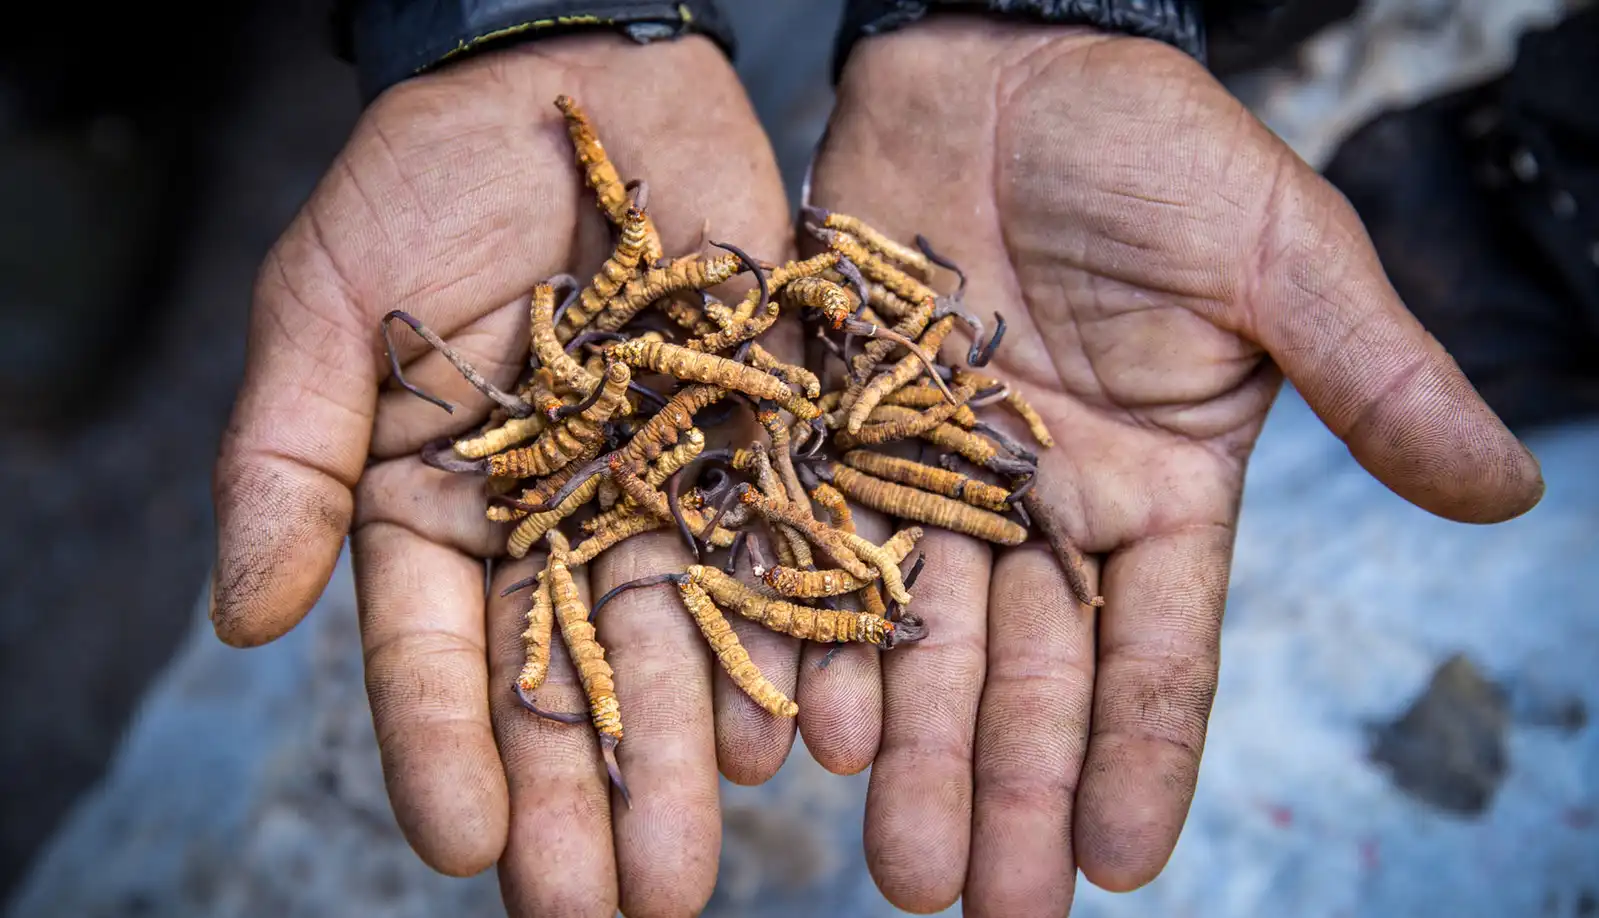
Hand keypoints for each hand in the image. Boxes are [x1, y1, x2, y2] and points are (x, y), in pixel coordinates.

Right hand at [209, 35, 814, 916]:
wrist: (574, 83)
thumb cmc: (427, 182)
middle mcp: (558, 522)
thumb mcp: (325, 306)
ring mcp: (663, 487)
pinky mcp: (761, 440)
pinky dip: (792, 639)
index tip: (470, 848)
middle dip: (586, 795)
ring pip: (678, 642)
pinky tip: (800, 731)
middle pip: (569, 678)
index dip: (448, 751)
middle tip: (608, 907)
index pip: (436, 655)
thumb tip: (241, 622)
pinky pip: (780, 554)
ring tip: (696, 860)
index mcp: (443, 509)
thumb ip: (289, 461)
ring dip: (687, 753)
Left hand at [810, 20, 1543, 914]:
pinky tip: (807, 727)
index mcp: (1161, 490)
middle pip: (1029, 675)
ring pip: (925, 640)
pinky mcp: (844, 431)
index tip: (1120, 867)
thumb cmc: (1156, 146)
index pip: (1157, 652)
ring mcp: (939, 477)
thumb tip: (1509, 491)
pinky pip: (826, 551)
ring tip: (897, 861)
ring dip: (911, 753)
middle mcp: (1048, 508)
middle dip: (1008, 791)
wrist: (1000, 60)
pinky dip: (816, 634)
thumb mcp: (1281, 256)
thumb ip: (1375, 377)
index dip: (1141, 758)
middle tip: (982, 907)